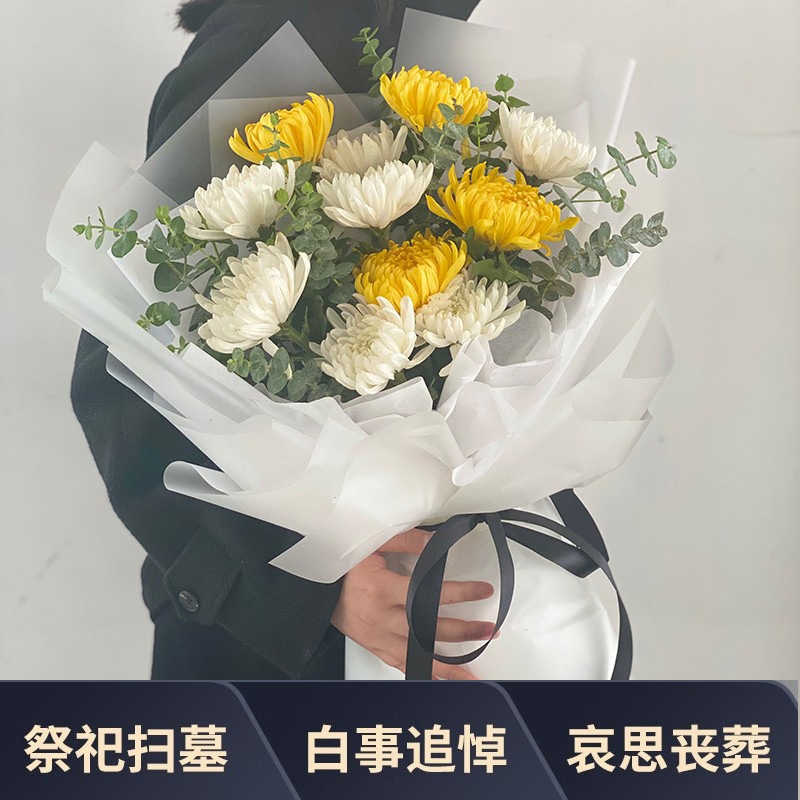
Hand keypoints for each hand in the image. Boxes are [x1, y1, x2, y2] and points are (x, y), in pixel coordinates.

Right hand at [331, 529, 495, 679]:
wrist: (316, 589)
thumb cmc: (343, 567)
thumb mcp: (372, 544)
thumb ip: (406, 540)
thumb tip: (437, 541)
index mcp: (380, 589)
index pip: (429, 594)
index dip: (459, 593)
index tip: (482, 591)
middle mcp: (380, 617)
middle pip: (429, 629)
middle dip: (463, 631)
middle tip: (488, 629)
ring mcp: (377, 636)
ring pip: (418, 656)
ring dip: (449, 665)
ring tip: (474, 672)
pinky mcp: (375, 646)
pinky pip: (402, 665)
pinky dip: (423, 674)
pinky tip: (441, 680)